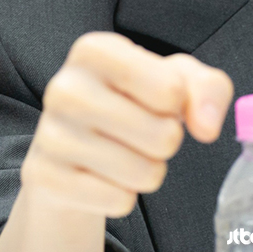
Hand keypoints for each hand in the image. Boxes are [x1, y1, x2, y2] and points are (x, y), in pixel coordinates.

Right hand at [22, 33, 233, 218]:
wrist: (71, 151)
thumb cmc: (132, 104)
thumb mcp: (176, 82)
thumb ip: (208, 90)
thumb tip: (207, 128)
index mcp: (96, 50)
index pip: (171, 89)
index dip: (178, 105)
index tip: (158, 100)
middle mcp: (65, 86)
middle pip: (164, 136)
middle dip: (166, 142)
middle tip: (141, 133)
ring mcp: (50, 134)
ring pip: (144, 173)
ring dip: (148, 171)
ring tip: (123, 154)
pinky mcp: (44, 178)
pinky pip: (119, 201)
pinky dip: (123, 196)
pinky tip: (103, 177)